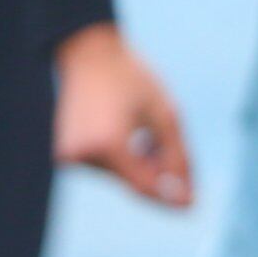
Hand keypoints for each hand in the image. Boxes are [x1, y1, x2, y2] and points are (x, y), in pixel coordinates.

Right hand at [55, 23, 194, 206]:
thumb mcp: (166, 115)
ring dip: (139, 165)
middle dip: (157, 174)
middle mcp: (83, 153)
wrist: (87, 52)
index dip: (170, 197)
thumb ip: (178, 158)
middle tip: (168, 148)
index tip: (192, 203)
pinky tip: (126, 132)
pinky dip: (121, 159)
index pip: (144, 186)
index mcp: (108, 143)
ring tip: (146, 133)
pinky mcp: (65, 154)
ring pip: (118, 176)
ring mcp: (69, 156)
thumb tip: (188, 200)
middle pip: (132, 182)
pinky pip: (103, 167)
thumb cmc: (131, 78)